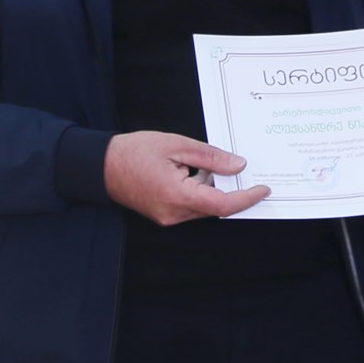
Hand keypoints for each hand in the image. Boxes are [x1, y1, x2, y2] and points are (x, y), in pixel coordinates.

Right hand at [103, 131, 269, 225]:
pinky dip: (200, 191)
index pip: (222, 205)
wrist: (100, 166)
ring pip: (204, 207)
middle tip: (239, 168)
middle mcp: (174, 213)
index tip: (263, 189)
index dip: (246, 198)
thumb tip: (238, 165)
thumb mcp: (176, 145)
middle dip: (230, 189)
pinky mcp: (164, 215)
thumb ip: (210, 157)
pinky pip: (191, 207)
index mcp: (178, 196)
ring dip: (212, 189)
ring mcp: (168, 217)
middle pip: (215, 207)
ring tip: (203, 164)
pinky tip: (193, 172)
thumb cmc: (134, 152)